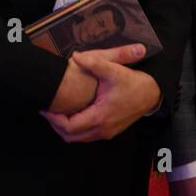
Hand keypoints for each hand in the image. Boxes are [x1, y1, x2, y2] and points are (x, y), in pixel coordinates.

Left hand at [40, 46, 160, 142]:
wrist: (151, 94)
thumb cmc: (132, 83)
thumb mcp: (114, 70)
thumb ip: (94, 62)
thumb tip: (76, 56)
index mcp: (100, 116)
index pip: (70, 127)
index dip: (54, 119)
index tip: (44, 108)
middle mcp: (102, 129)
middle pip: (71, 137)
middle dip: (55, 125)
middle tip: (46, 111)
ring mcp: (106, 133)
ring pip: (78, 139)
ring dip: (65, 128)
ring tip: (56, 113)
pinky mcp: (110, 131)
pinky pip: (87, 136)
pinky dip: (76, 129)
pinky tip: (72, 114)